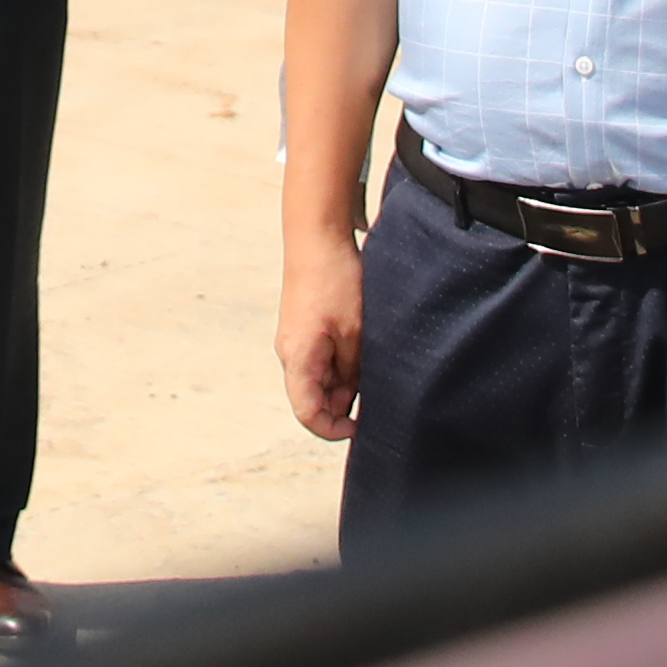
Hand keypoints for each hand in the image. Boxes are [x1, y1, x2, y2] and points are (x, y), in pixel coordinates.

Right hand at [274, 222, 364, 442]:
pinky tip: (362, 348)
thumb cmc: (333, 281)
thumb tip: (355, 395)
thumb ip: (354, 371)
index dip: (333, 429)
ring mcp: (296, 340)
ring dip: (345, 380)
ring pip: (320, 378)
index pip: (307, 413)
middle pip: (314, 397)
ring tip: (370, 363)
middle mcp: (291, 353)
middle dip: (344, 403)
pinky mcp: (304, 328)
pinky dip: (342, 362)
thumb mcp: (355, 333)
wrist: (317, 237)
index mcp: (298, 359)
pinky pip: (321, 358)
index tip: (360, 427)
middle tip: (375, 390)